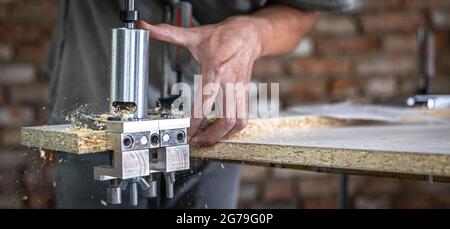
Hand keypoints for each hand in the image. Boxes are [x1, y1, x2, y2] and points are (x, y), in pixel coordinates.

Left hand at [137, 16, 262, 143]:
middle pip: (226, 119)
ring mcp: (239, 91)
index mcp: (215, 71)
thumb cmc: (222, 36)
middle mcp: (229, 83)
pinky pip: (243, 118)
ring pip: (237, 122)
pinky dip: (233, 129)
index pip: (205, 103)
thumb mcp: (194, 35)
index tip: (187, 133)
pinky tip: (221, 130)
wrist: (247, 35)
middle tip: (196, 140)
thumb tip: (146, 28)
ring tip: (207, 139)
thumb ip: (168, 33)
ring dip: (223, 135)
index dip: (195, 122)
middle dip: (211, 135)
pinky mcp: (245, 94)